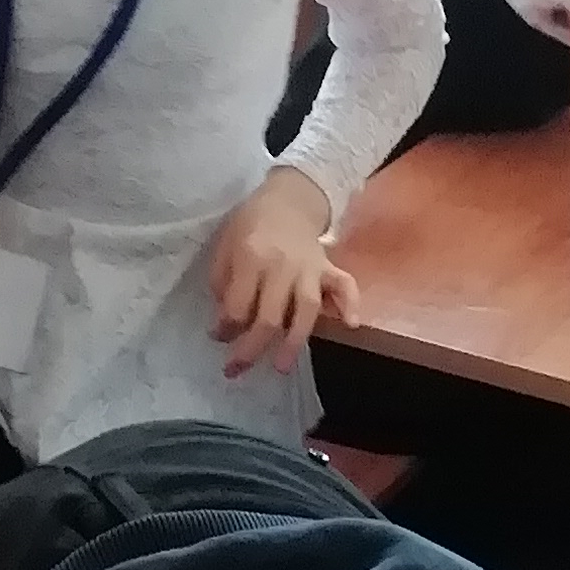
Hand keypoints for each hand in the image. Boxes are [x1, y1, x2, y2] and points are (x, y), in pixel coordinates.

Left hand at [209, 166, 355, 379]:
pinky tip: (351, 324)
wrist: (288, 198)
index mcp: (251, 257)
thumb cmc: (251, 226)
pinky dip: (350, 303)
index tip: (218, 337)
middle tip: (236, 371)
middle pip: (269, 316)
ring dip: (294, 340)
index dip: (224, 327)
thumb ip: (223, 283)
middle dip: (251, 349)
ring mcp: (309, 267)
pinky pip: (344, 285)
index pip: (236, 305)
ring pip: (305, 308)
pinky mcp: (328, 267)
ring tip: (283, 367)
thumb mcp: (225, 247)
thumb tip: (225, 324)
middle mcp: (281, 265)